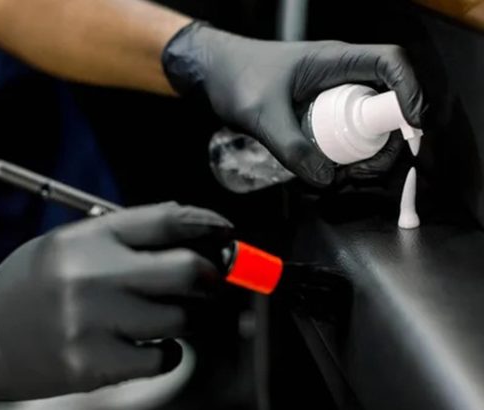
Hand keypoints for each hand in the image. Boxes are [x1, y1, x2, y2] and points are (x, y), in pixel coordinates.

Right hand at [0, 203, 232, 400]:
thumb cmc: (34, 283)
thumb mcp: (73, 243)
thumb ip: (130, 237)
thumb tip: (194, 236)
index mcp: (89, 237)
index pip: (168, 221)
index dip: (208, 222)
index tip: (225, 230)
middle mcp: (93, 275)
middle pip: (187, 270)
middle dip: (212, 274)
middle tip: (211, 278)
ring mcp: (94, 322)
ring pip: (180, 318)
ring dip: (187, 316)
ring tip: (165, 313)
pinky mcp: (93, 365)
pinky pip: (163, 357)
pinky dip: (169, 350)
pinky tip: (150, 343)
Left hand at [163, 22, 423, 186]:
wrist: (215, 74)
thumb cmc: (236, 79)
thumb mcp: (261, 114)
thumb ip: (290, 147)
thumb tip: (325, 179)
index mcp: (334, 60)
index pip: (389, 64)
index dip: (409, 92)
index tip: (411, 126)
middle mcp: (341, 74)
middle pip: (387, 100)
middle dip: (389, 138)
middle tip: (367, 169)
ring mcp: (333, 92)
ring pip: (370, 119)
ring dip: (370, 150)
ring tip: (349, 176)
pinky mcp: (323, 109)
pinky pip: (349, 129)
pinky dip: (350, 151)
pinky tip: (334, 170)